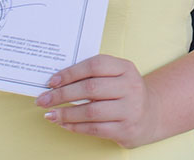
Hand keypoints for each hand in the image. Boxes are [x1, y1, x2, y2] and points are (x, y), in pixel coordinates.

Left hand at [36, 55, 158, 147]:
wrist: (150, 115)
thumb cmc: (124, 93)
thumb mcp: (116, 77)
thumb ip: (93, 75)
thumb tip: (58, 82)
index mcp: (126, 68)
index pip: (95, 65)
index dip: (71, 72)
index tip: (52, 81)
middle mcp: (130, 87)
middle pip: (90, 88)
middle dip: (62, 94)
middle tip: (43, 99)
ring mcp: (130, 109)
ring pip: (91, 111)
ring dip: (66, 113)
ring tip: (50, 114)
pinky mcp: (126, 129)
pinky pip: (94, 128)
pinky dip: (75, 126)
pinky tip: (63, 123)